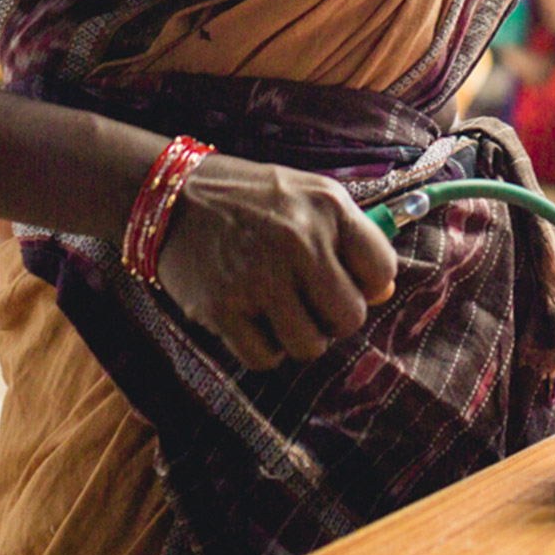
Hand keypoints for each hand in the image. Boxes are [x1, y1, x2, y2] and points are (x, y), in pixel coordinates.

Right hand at [154, 155, 399, 369]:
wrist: (170, 196)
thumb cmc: (249, 198)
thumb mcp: (306, 195)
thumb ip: (350, 238)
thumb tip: (384, 294)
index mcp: (328, 206)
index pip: (382, 269)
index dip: (367, 283)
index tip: (344, 278)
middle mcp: (299, 241)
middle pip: (349, 318)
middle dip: (333, 317)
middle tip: (309, 301)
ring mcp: (259, 277)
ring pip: (309, 346)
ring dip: (298, 336)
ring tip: (279, 310)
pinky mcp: (221, 308)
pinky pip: (265, 359)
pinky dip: (263, 348)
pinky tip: (252, 320)